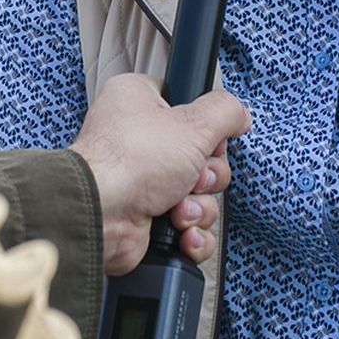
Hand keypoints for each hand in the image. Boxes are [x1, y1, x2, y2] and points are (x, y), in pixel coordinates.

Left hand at [70, 72, 249, 275]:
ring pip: (197, 195)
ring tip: (178, 210)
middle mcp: (138, 141)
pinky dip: (190, 234)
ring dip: (198, 208)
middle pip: (202, 158)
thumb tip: (238, 115)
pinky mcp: (146, 218)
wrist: (100, 216)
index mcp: (139, 103)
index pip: (189, 109)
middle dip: (206, 177)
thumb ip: (225, 112)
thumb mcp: (193, 123)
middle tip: (193, 178)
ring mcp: (141, 182)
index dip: (207, 130)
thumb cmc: (131, 162)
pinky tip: (181, 233)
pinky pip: (187, 227)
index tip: (208, 139)